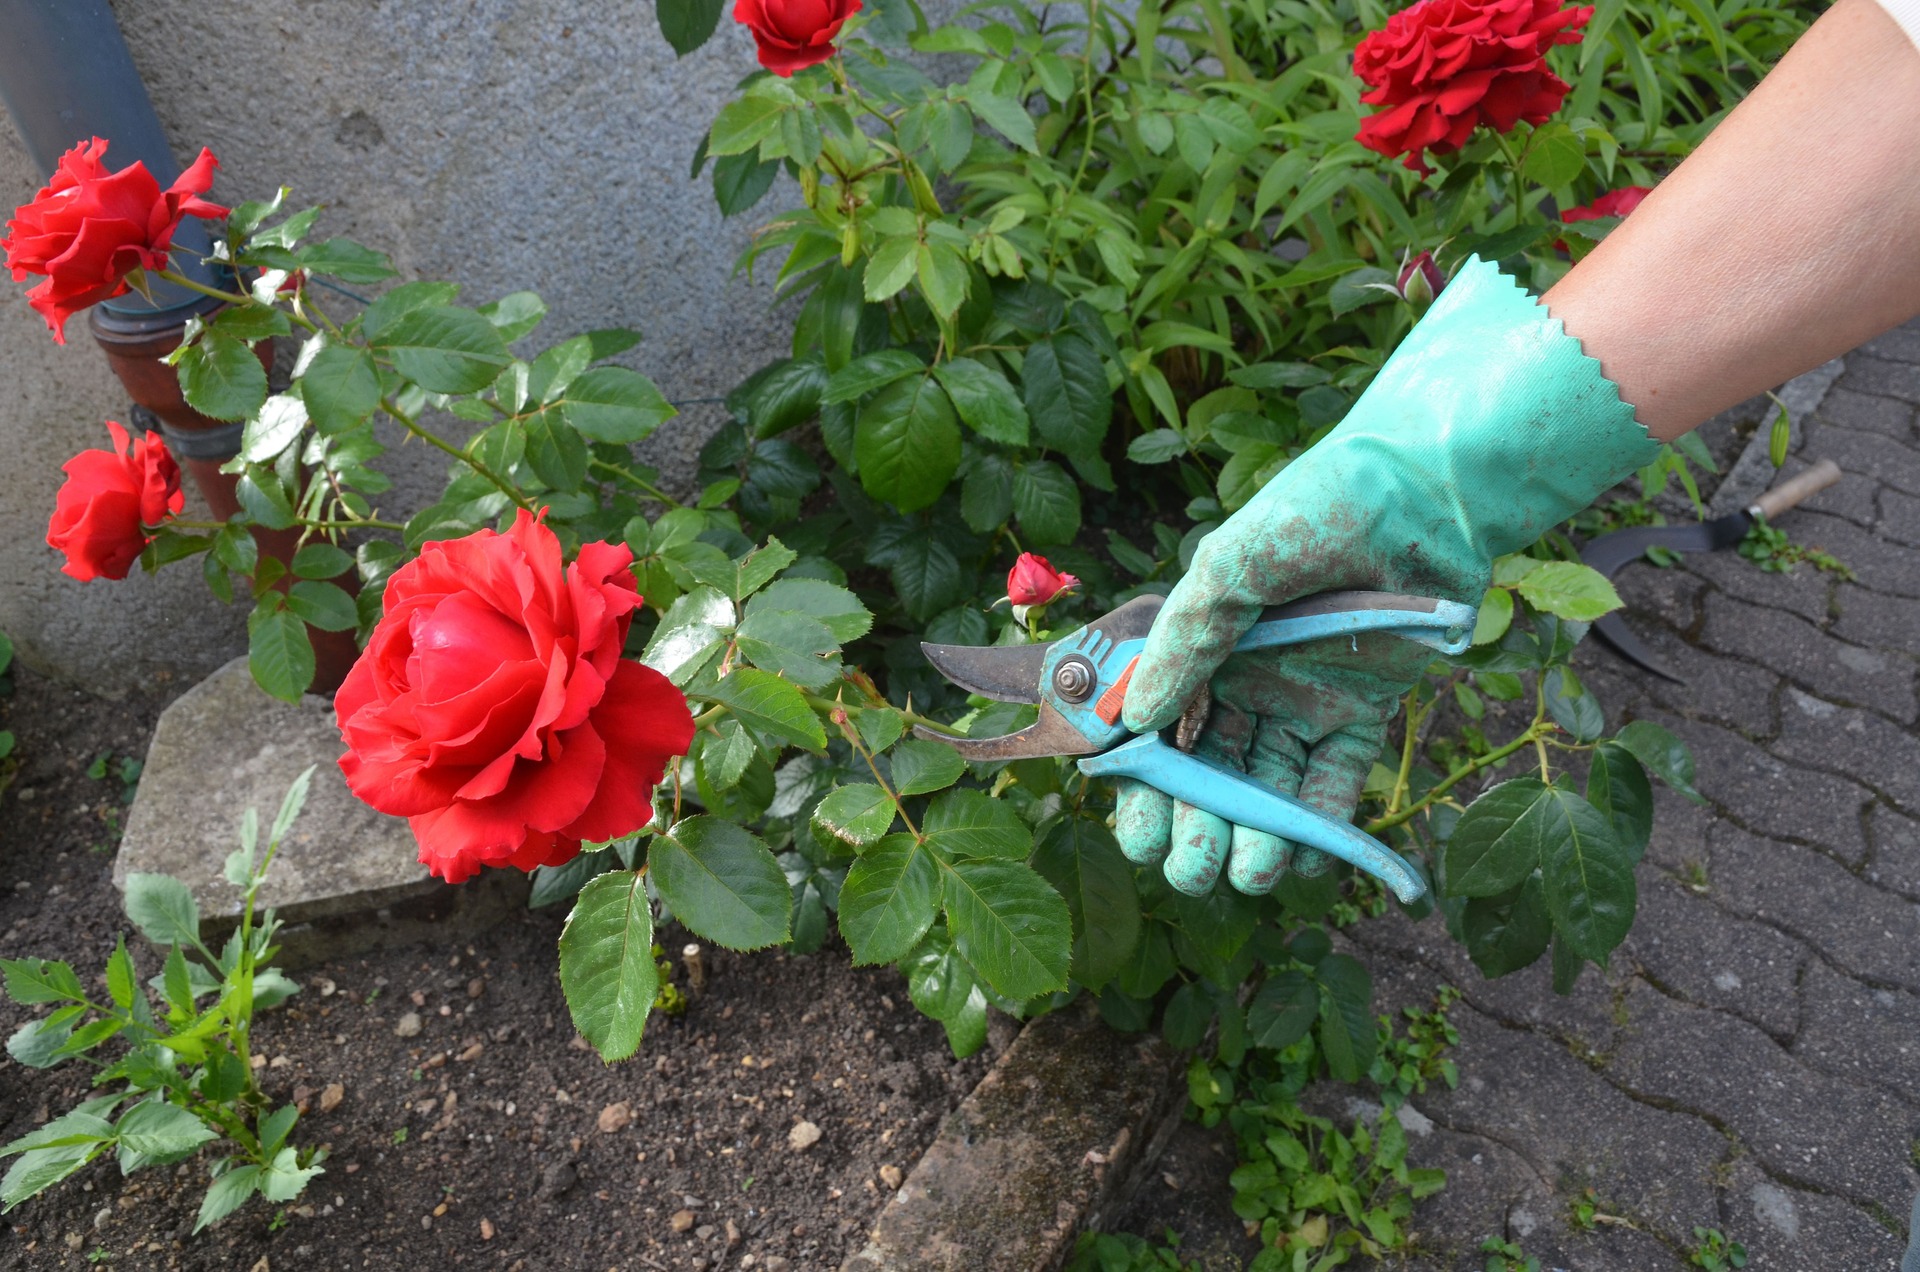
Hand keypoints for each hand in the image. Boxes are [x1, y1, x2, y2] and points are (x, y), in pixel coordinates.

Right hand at [1116, 257, 1657, 895]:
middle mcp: (1244, 683)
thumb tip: (1138, 719)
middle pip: (1208, 774)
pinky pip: (1333, 783)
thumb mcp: (1230, 568)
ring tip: (1247, 871)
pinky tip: (1299, 860)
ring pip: (1265, 788)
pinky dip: (1318, 828)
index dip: (1144, 789)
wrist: (1423, 494)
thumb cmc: (1313, 514)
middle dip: (1194, 827)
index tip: (1139, 830)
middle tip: (1191, 866)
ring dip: (1252, 836)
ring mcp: (1302, 700)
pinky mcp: (1361, 712)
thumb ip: (1185, 642)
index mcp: (1198, 650)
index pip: (1157, 735)